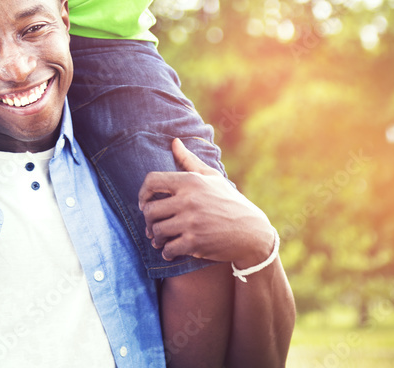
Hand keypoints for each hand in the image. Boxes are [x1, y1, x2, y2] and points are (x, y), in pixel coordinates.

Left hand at [138, 138, 274, 265]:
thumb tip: (174, 141)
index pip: (152, 181)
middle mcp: (188, 200)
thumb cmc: (229, 201)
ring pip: (157, 230)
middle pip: (150, 210)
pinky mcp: (195, 243)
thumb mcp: (211, 176)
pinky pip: (168, 249)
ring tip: (160, 238)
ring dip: (156, 237)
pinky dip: (166, 252)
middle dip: (148, 220)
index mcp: (190, 181)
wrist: (251, 231)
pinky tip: (170, 250)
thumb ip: (189, 160)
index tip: (144, 202)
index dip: (142, 193)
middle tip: (152, 225)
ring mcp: (191, 222)